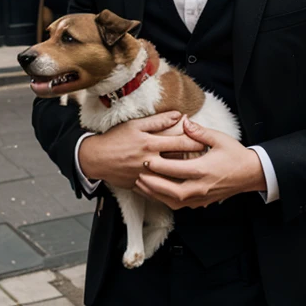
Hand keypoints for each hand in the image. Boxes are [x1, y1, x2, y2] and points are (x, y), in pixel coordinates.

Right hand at [78, 112, 205, 188]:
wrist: (94, 158)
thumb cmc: (115, 138)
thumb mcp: (135, 125)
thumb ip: (158, 121)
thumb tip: (179, 115)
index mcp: (150, 144)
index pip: (179, 144)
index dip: (195, 143)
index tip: (208, 142)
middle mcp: (149, 161)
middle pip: (178, 162)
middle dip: (195, 161)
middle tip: (210, 160)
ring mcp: (145, 176)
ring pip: (170, 179)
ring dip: (185, 177)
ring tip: (200, 175)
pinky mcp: (139, 186)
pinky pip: (158, 190)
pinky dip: (170, 189)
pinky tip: (182, 188)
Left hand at [134, 117, 266, 208]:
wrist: (250, 173)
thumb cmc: (234, 154)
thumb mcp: (219, 138)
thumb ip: (199, 132)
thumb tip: (184, 122)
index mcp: (204, 170)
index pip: (175, 170)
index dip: (158, 166)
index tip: (146, 160)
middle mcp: (201, 187)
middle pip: (170, 191)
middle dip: (152, 184)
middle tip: (138, 175)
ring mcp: (201, 198)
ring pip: (173, 201)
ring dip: (155, 195)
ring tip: (141, 185)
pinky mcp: (201, 203)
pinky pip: (179, 205)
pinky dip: (165, 200)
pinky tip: (155, 193)